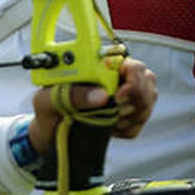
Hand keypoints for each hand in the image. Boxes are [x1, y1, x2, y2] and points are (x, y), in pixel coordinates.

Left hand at [28, 58, 156, 153]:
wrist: (48, 132)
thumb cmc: (48, 109)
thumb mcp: (47, 100)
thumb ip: (70, 94)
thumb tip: (100, 95)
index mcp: (97, 65)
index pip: (129, 62)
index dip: (132, 77)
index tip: (116, 96)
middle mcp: (115, 76)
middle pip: (147, 80)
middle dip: (133, 99)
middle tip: (112, 111)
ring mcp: (126, 95)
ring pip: (147, 101)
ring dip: (128, 115)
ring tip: (102, 119)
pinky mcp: (128, 115)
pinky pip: (140, 123)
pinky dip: (125, 129)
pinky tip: (107, 128)